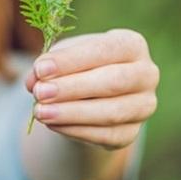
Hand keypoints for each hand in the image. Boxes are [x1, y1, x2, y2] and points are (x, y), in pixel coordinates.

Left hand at [25, 29, 158, 149]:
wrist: (93, 94)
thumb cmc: (79, 65)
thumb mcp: (63, 56)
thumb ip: (48, 64)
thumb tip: (34, 80)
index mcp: (132, 45)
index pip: (105, 50)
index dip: (72, 60)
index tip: (41, 68)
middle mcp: (146, 74)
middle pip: (112, 82)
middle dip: (72, 88)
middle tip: (40, 92)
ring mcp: (143, 106)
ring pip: (110, 112)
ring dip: (72, 113)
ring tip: (40, 112)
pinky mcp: (132, 132)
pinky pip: (105, 135)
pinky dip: (76, 130)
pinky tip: (52, 124)